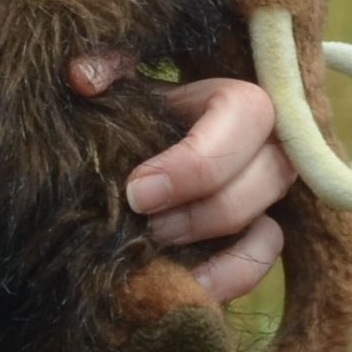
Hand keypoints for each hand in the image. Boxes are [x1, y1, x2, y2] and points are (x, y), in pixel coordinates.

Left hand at [76, 57, 294, 307]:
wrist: (140, 153)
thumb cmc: (139, 114)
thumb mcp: (125, 85)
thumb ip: (105, 68)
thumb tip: (82, 77)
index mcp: (238, 100)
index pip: (245, 117)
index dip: (195, 163)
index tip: (137, 191)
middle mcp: (268, 146)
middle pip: (264, 177)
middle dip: (198, 210)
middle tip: (143, 222)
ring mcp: (268, 195)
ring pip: (266, 226)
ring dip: (208, 244)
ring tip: (154, 248)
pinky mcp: (260, 235)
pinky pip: (262, 261)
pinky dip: (228, 278)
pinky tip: (181, 283)